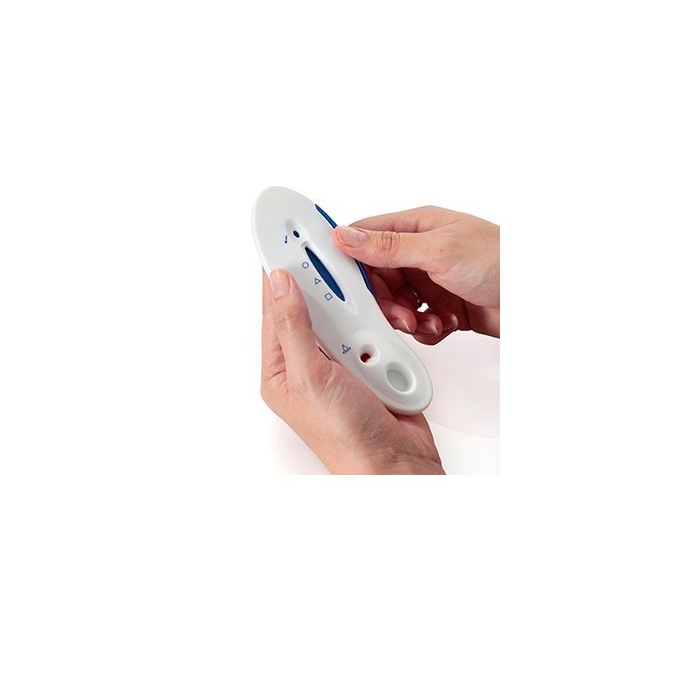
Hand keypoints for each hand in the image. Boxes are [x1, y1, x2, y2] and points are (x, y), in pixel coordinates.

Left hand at [261, 269, 443, 474]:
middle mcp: (310, 361)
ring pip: (349, 316)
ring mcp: (343, 361)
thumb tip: (279, 284)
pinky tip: (386, 346)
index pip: (276, 306)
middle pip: (316, 305)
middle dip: (332, 296)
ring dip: (364, 324)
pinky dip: (384, 334)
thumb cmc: (345, 436)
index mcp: (282, 367)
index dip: (280, 270)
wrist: (396, 463)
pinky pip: (375, 331)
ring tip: (368, 342)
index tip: (283, 236)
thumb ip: (294, 327)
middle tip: (337, 269)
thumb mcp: (309, 377)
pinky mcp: (372, 362)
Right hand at [334, 207, 499, 341]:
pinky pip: (418, 322)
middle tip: (400, 313)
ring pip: (397, 304)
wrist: (537, 297)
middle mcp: (421, 253)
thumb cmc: (500, 259)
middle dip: (386, 300)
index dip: (352, 261)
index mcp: (416, 228)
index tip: (347, 285)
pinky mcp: (443, 306)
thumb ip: (387, 247)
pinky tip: (444, 324)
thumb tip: (345, 235)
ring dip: (408, 318)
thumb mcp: (437, 250)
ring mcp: (432, 281)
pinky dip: (427, 328)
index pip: (366, 239)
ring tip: (426, 320)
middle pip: (379, 279)